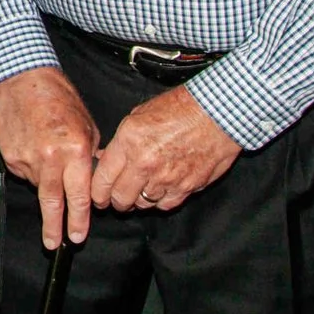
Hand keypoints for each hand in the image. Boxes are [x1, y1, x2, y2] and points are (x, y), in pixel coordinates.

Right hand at [0, 66, 101, 249]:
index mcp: (75, 151)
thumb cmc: (62, 101)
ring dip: (45, 181)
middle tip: (55, 245)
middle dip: (55, 227)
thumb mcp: (88, 128)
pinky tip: (33, 146)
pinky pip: (23, 172)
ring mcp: (27, 159)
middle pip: (52, 203)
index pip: (79, 196)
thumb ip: (88, 159)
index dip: (79, 219)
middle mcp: (51, 159)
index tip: (77, 236)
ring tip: (46, 155)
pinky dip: (31, 167)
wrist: (26, 82)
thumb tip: (90, 184)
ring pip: (38, 185)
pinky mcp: (10, 156)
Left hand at [93, 86, 239, 213]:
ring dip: (139, 200)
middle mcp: (145, 163)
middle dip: (116, 201)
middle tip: (117, 198)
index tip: (98, 196)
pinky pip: (165, 205)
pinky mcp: (187, 187)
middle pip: (120, 199)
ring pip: (142, 204)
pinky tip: (160, 191)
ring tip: (140, 191)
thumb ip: (120, 143)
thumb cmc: (179, 109)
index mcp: (129, 142)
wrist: (217, 112)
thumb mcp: (139, 116)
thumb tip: (105, 160)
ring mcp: (167, 177)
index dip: (97, 193)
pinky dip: (160, 201)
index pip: (102, 180)